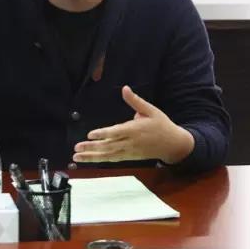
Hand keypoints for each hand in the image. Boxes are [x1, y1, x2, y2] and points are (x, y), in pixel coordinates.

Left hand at [73, 85, 194, 163]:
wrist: (173, 145)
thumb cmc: (162, 124)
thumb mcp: (151, 110)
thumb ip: (136, 101)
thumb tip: (125, 88)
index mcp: (135, 129)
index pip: (116, 132)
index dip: (103, 134)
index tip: (90, 135)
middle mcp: (130, 142)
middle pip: (108, 146)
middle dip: (91, 148)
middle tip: (76, 148)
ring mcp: (129, 151)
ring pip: (108, 155)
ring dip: (92, 157)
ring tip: (77, 157)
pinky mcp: (130, 157)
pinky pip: (113, 159)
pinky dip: (101, 160)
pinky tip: (89, 160)